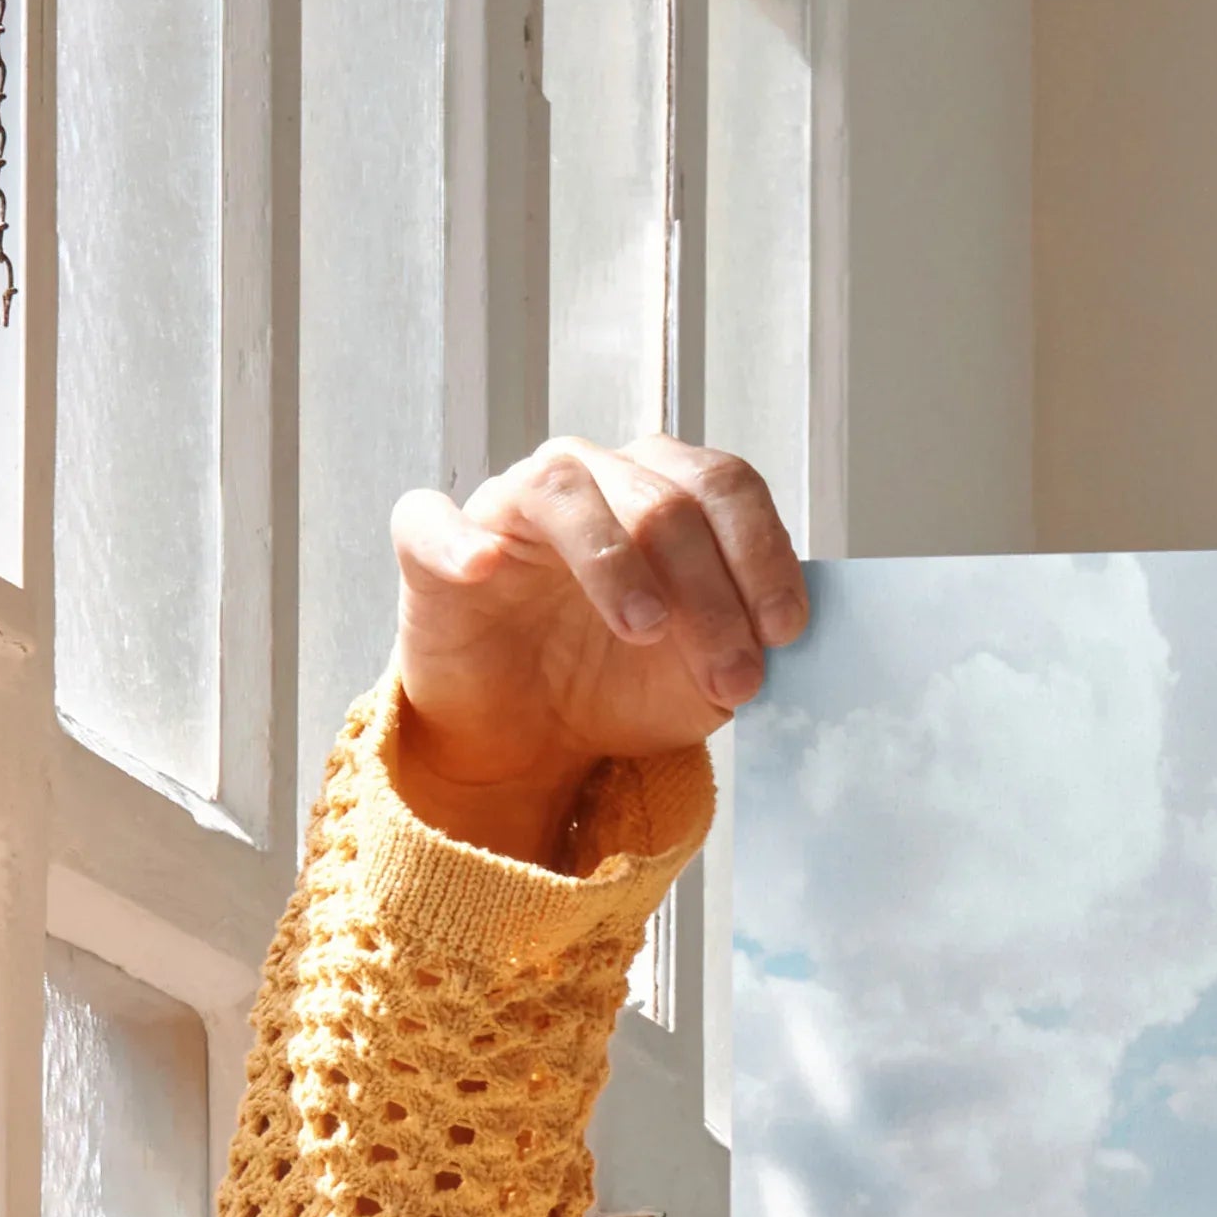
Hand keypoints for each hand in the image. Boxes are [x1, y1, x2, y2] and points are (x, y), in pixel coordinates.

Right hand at [386, 436, 805, 865]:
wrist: (532, 736)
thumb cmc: (620, 685)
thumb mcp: (704, 678)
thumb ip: (746, 644)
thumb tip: (782, 635)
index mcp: (665, 494)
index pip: (724, 486)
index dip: (762, 553)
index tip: (784, 631)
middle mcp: (592, 480)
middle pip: (662, 500)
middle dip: (711, 593)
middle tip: (732, 676)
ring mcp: (510, 506)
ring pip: (565, 490)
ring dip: (615, 561)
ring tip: (646, 630)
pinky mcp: (434, 546)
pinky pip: (432, 520)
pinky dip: (458, 539)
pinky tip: (485, 568)